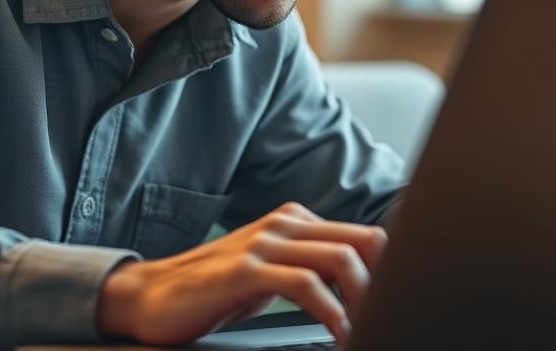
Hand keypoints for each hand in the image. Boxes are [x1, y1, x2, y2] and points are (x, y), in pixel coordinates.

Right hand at [95, 201, 386, 346]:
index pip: (365, 235)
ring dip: (367, 302)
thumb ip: (310, 269)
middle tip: (393, 321)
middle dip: (388, 286)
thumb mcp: (270, 274)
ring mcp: (263, 243)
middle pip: (363, 241)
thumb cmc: (214, 291)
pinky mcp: (244, 270)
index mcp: (295, 221)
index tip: (404, 306)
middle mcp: (284, 223)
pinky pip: (306, 286)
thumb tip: (362, 289)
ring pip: (341, 258)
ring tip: (370, 332)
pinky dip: (332, 314)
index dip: (392, 271)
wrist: (150, 297)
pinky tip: (339, 335)